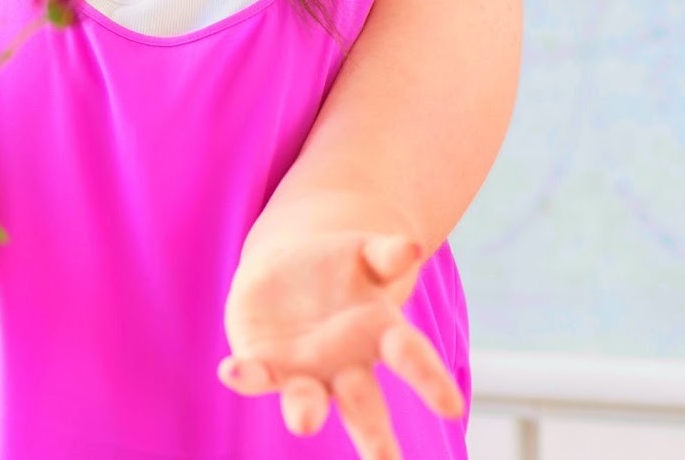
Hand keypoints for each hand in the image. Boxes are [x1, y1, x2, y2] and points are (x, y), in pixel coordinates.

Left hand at [218, 231, 464, 459]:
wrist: (288, 267)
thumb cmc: (341, 267)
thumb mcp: (366, 254)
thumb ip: (386, 254)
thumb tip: (409, 248)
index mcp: (382, 334)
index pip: (411, 358)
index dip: (430, 380)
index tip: (452, 408)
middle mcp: (346, 365)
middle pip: (364, 405)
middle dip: (374, 436)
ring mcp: (303, 369)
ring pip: (307, 398)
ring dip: (306, 410)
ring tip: (305, 421)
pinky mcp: (263, 363)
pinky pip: (255, 374)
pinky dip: (245, 375)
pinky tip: (232, 369)